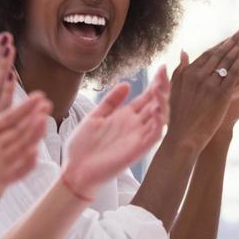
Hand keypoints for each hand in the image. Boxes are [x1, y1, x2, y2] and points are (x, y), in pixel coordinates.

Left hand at [61, 81, 167, 199]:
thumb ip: (111, 101)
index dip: (156, 83)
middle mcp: (135, 125)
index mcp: (126, 117)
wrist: (74, 171)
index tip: (162, 67)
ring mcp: (138, 137)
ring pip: (159, 117)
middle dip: (163, 88)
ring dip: (163, 103)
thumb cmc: (82, 146)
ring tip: (160, 88)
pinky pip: (154, 135)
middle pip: (156, 104)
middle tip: (164, 73)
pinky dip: (160, 123)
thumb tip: (126, 83)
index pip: (146, 97)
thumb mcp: (95, 117)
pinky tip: (159, 110)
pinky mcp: (138, 149)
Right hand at [164, 27, 238, 151]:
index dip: (222, 43)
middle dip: (234, 39)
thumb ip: (180, 69)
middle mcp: (198, 75)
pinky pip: (233, 73)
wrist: (183, 137)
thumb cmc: (179, 116)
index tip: (232, 35)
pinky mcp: (220, 94)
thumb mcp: (175, 89)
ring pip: (227, 60)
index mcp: (187, 73)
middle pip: (219, 53)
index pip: (208, 53)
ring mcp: (209, 85)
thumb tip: (184, 50)